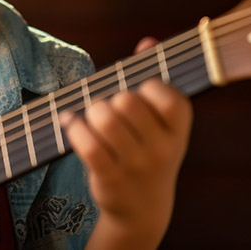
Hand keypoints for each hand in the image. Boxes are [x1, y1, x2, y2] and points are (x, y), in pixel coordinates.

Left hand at [67, 37, 192, 247]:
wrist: (143, 208)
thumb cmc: (150, 150)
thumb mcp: (162, 122)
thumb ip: (155, 78)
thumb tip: (147, 41)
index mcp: (179, 128)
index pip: (164, 93)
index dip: (146, 87)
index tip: (138, 95)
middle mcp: (163, 148)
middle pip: (126, 101)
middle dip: (110, 98)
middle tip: (108, 108)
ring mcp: (136, 165)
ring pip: (104, 119)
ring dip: (90, 112)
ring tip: (89, 117)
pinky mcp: (110, 177)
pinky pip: (86, 143)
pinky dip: (73, 128)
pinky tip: (71, 124)